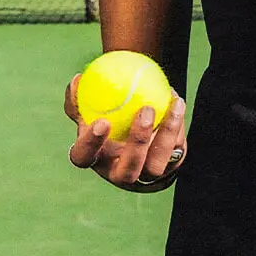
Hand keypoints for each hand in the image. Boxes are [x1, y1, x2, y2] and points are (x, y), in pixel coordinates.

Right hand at [63, 72, 189, 190]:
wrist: (140, 134)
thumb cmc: (109, 118)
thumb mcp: (92, 109)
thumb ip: (82, 97)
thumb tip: (77, 80)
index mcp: (95, 159)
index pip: (83, 157)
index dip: (91, 144)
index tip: (102, 121)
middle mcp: (120, 174)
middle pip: (127, 171)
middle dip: (137, 143)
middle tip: (145, 111)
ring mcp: (145, 175)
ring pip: (157, 165)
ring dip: (166, 134)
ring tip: (172, 104)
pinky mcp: (169, 168)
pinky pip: (176, 149)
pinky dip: (177, 126)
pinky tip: (177, 102)